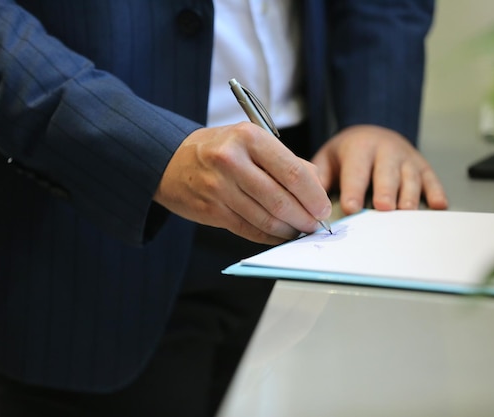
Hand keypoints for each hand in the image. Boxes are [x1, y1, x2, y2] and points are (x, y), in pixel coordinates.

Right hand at [154, 122, 331, 244]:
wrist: (169, 161)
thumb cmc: (219, 149)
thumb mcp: (252, 140)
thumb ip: (286, 161)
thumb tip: (317, 187)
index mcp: (249, 137)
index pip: (293, 172)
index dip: (314, 196)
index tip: (324, 208)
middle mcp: (232, 160)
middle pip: (281, 200)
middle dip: (305, 218)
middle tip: (315, 225)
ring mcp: (219, 188)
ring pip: (266, 219)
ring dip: (289, 230)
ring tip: (300, 230)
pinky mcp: (211, 211)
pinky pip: (250, 230)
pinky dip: (270, 236)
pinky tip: (280, 234)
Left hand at [311, 125, 447, 214]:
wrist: (373, 134)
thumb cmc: (348, 153)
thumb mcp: (328, 158)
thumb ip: (320, 176)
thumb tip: (309, 197)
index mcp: (360, 147)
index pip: (356, 170)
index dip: (354, 190)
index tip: (351, 208)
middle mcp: (387, 150)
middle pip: (387, 173)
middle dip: (386, 191)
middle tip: (383, 208)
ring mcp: (408, 159)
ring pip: (411, 178)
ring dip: (409, 196)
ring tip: (406, 212)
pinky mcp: (423, 167)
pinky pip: (432, 180)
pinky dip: (436, 193)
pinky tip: (438, 206)